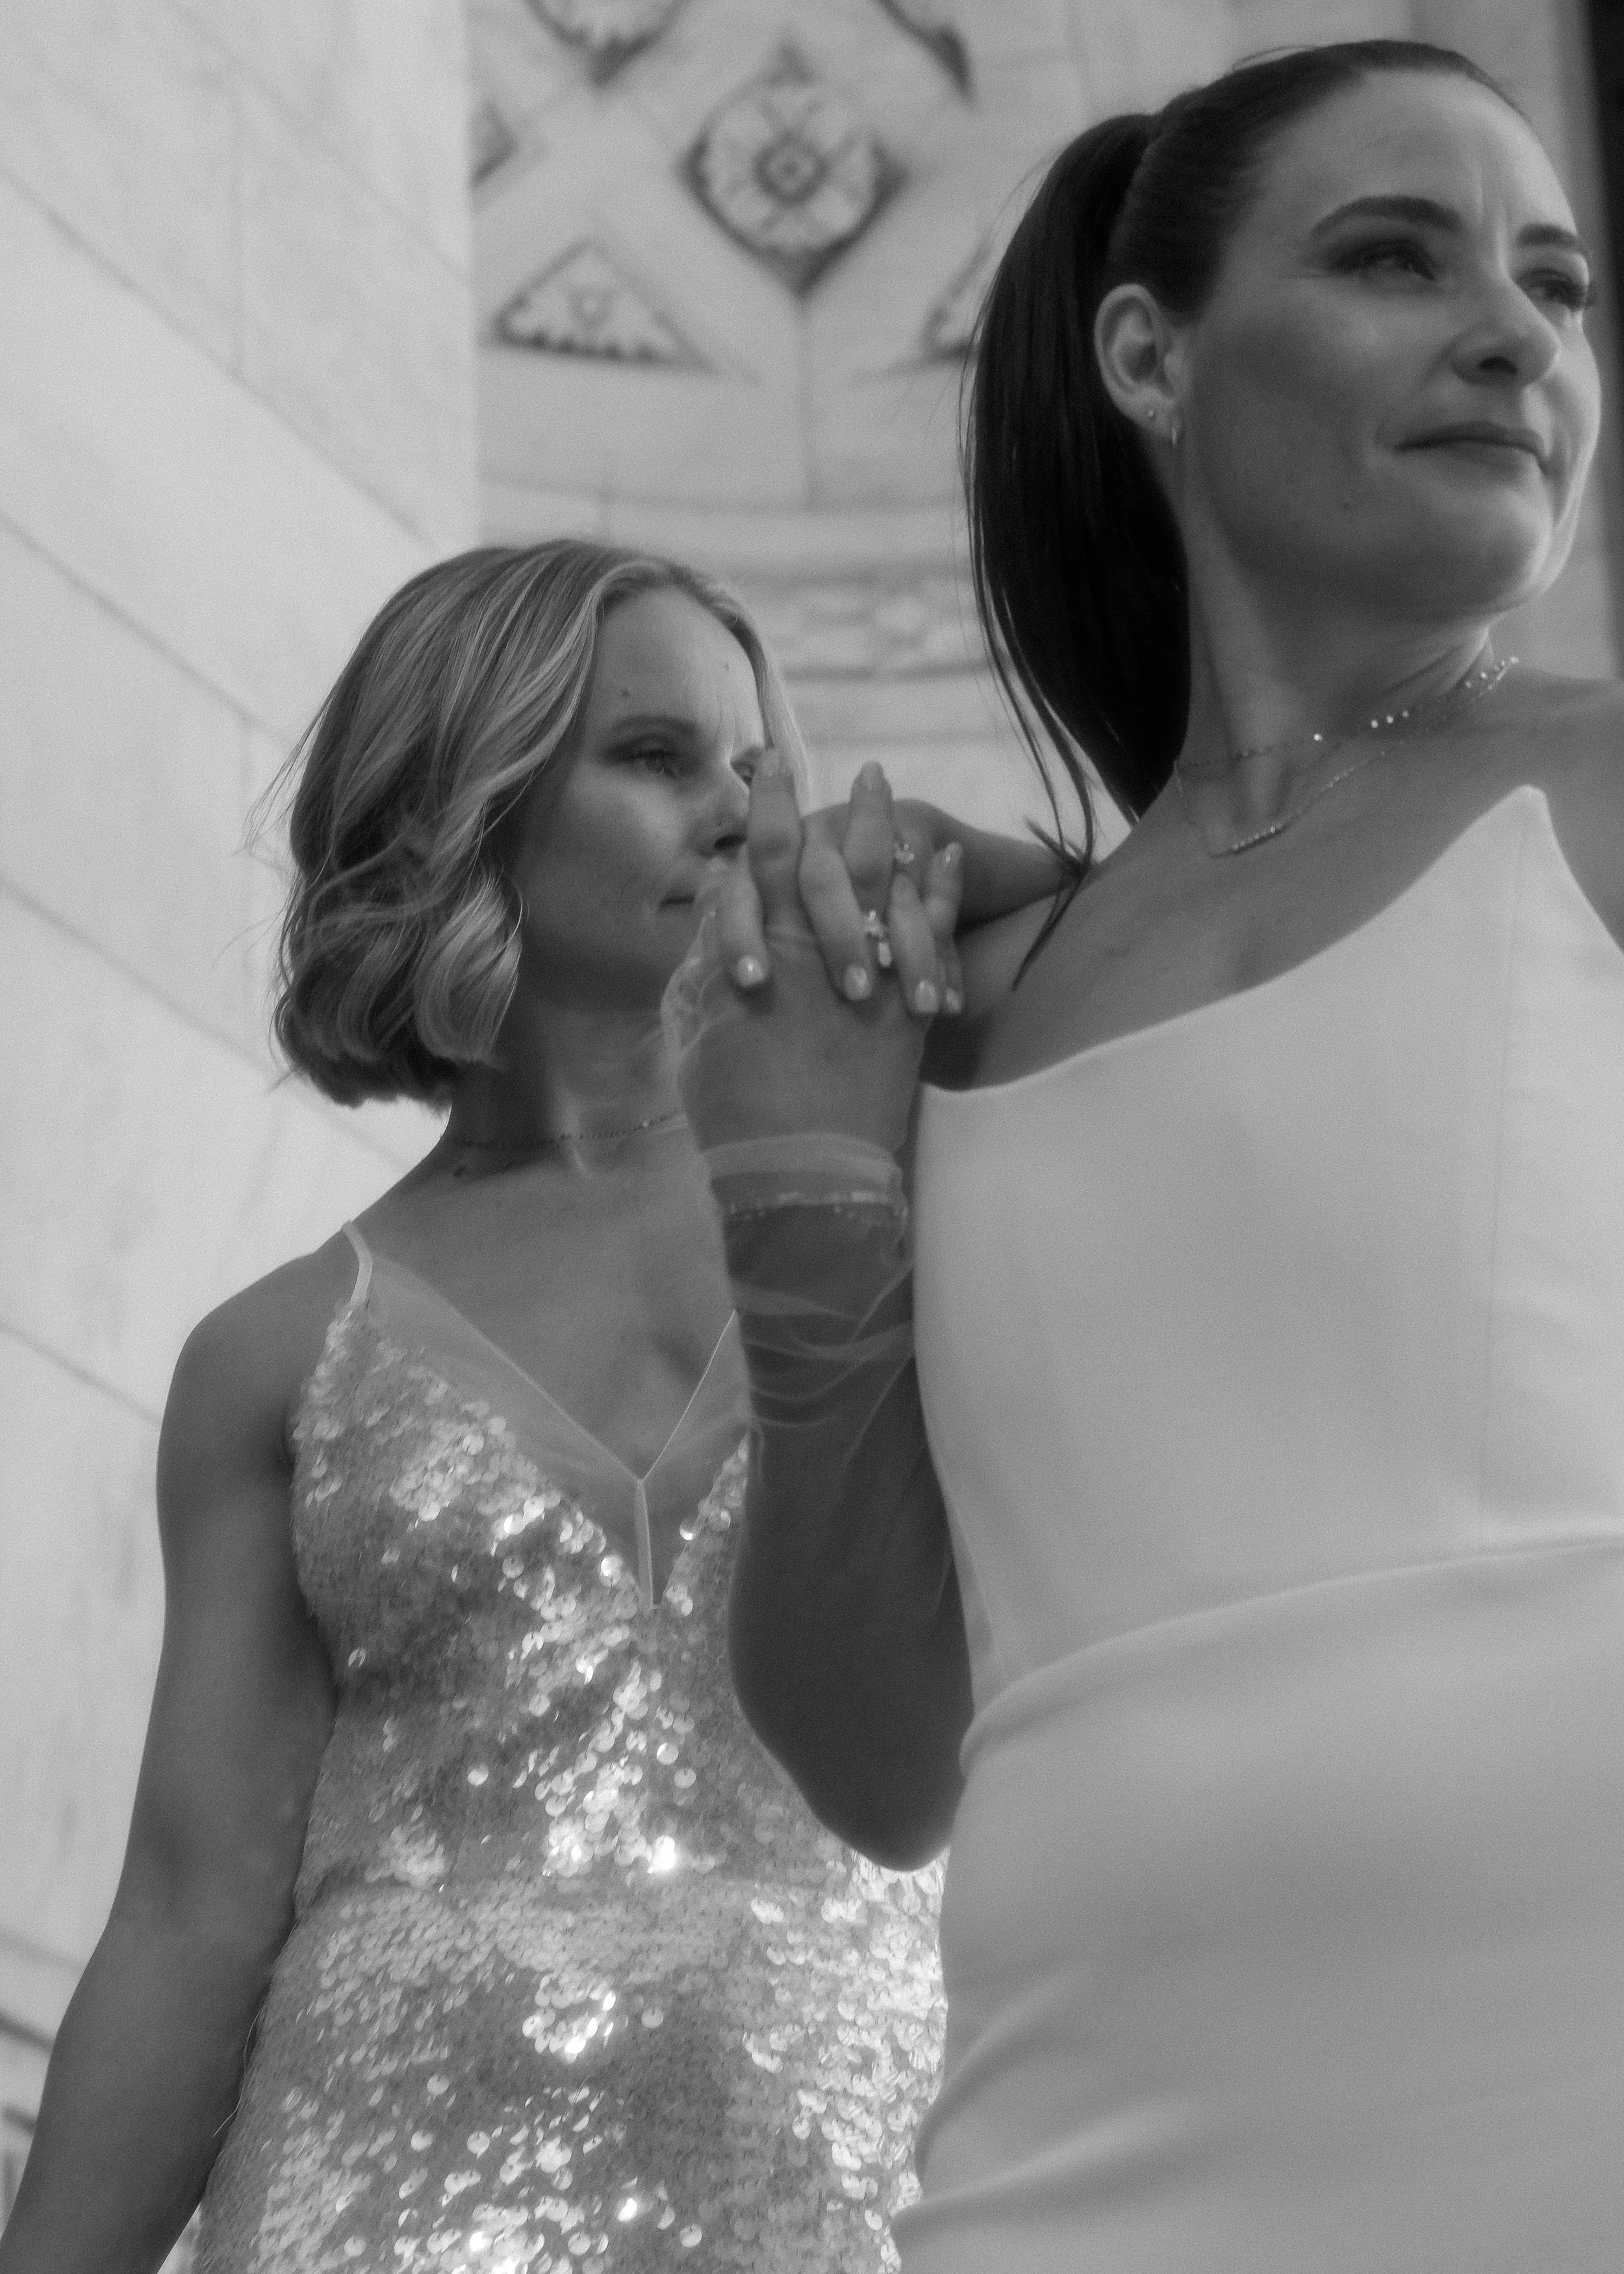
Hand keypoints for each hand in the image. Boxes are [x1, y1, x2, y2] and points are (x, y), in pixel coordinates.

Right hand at [668, 753, 964, 1156]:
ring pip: (887, 882)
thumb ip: (700, 980)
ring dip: (894, 835)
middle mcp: (812, 943)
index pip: (758, 853)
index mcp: (756, 945)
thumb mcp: (693, 1035)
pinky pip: (933, 930)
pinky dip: (940, 890)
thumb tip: (706, 945)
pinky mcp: (906, 1006)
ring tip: (903, 804)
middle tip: (872, 772)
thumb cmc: (732, 1110)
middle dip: (850, 809)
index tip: (772, 761)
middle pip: (835, 853)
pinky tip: (944, 858)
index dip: (768, 802)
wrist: (799, 1169)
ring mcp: (867, 970)